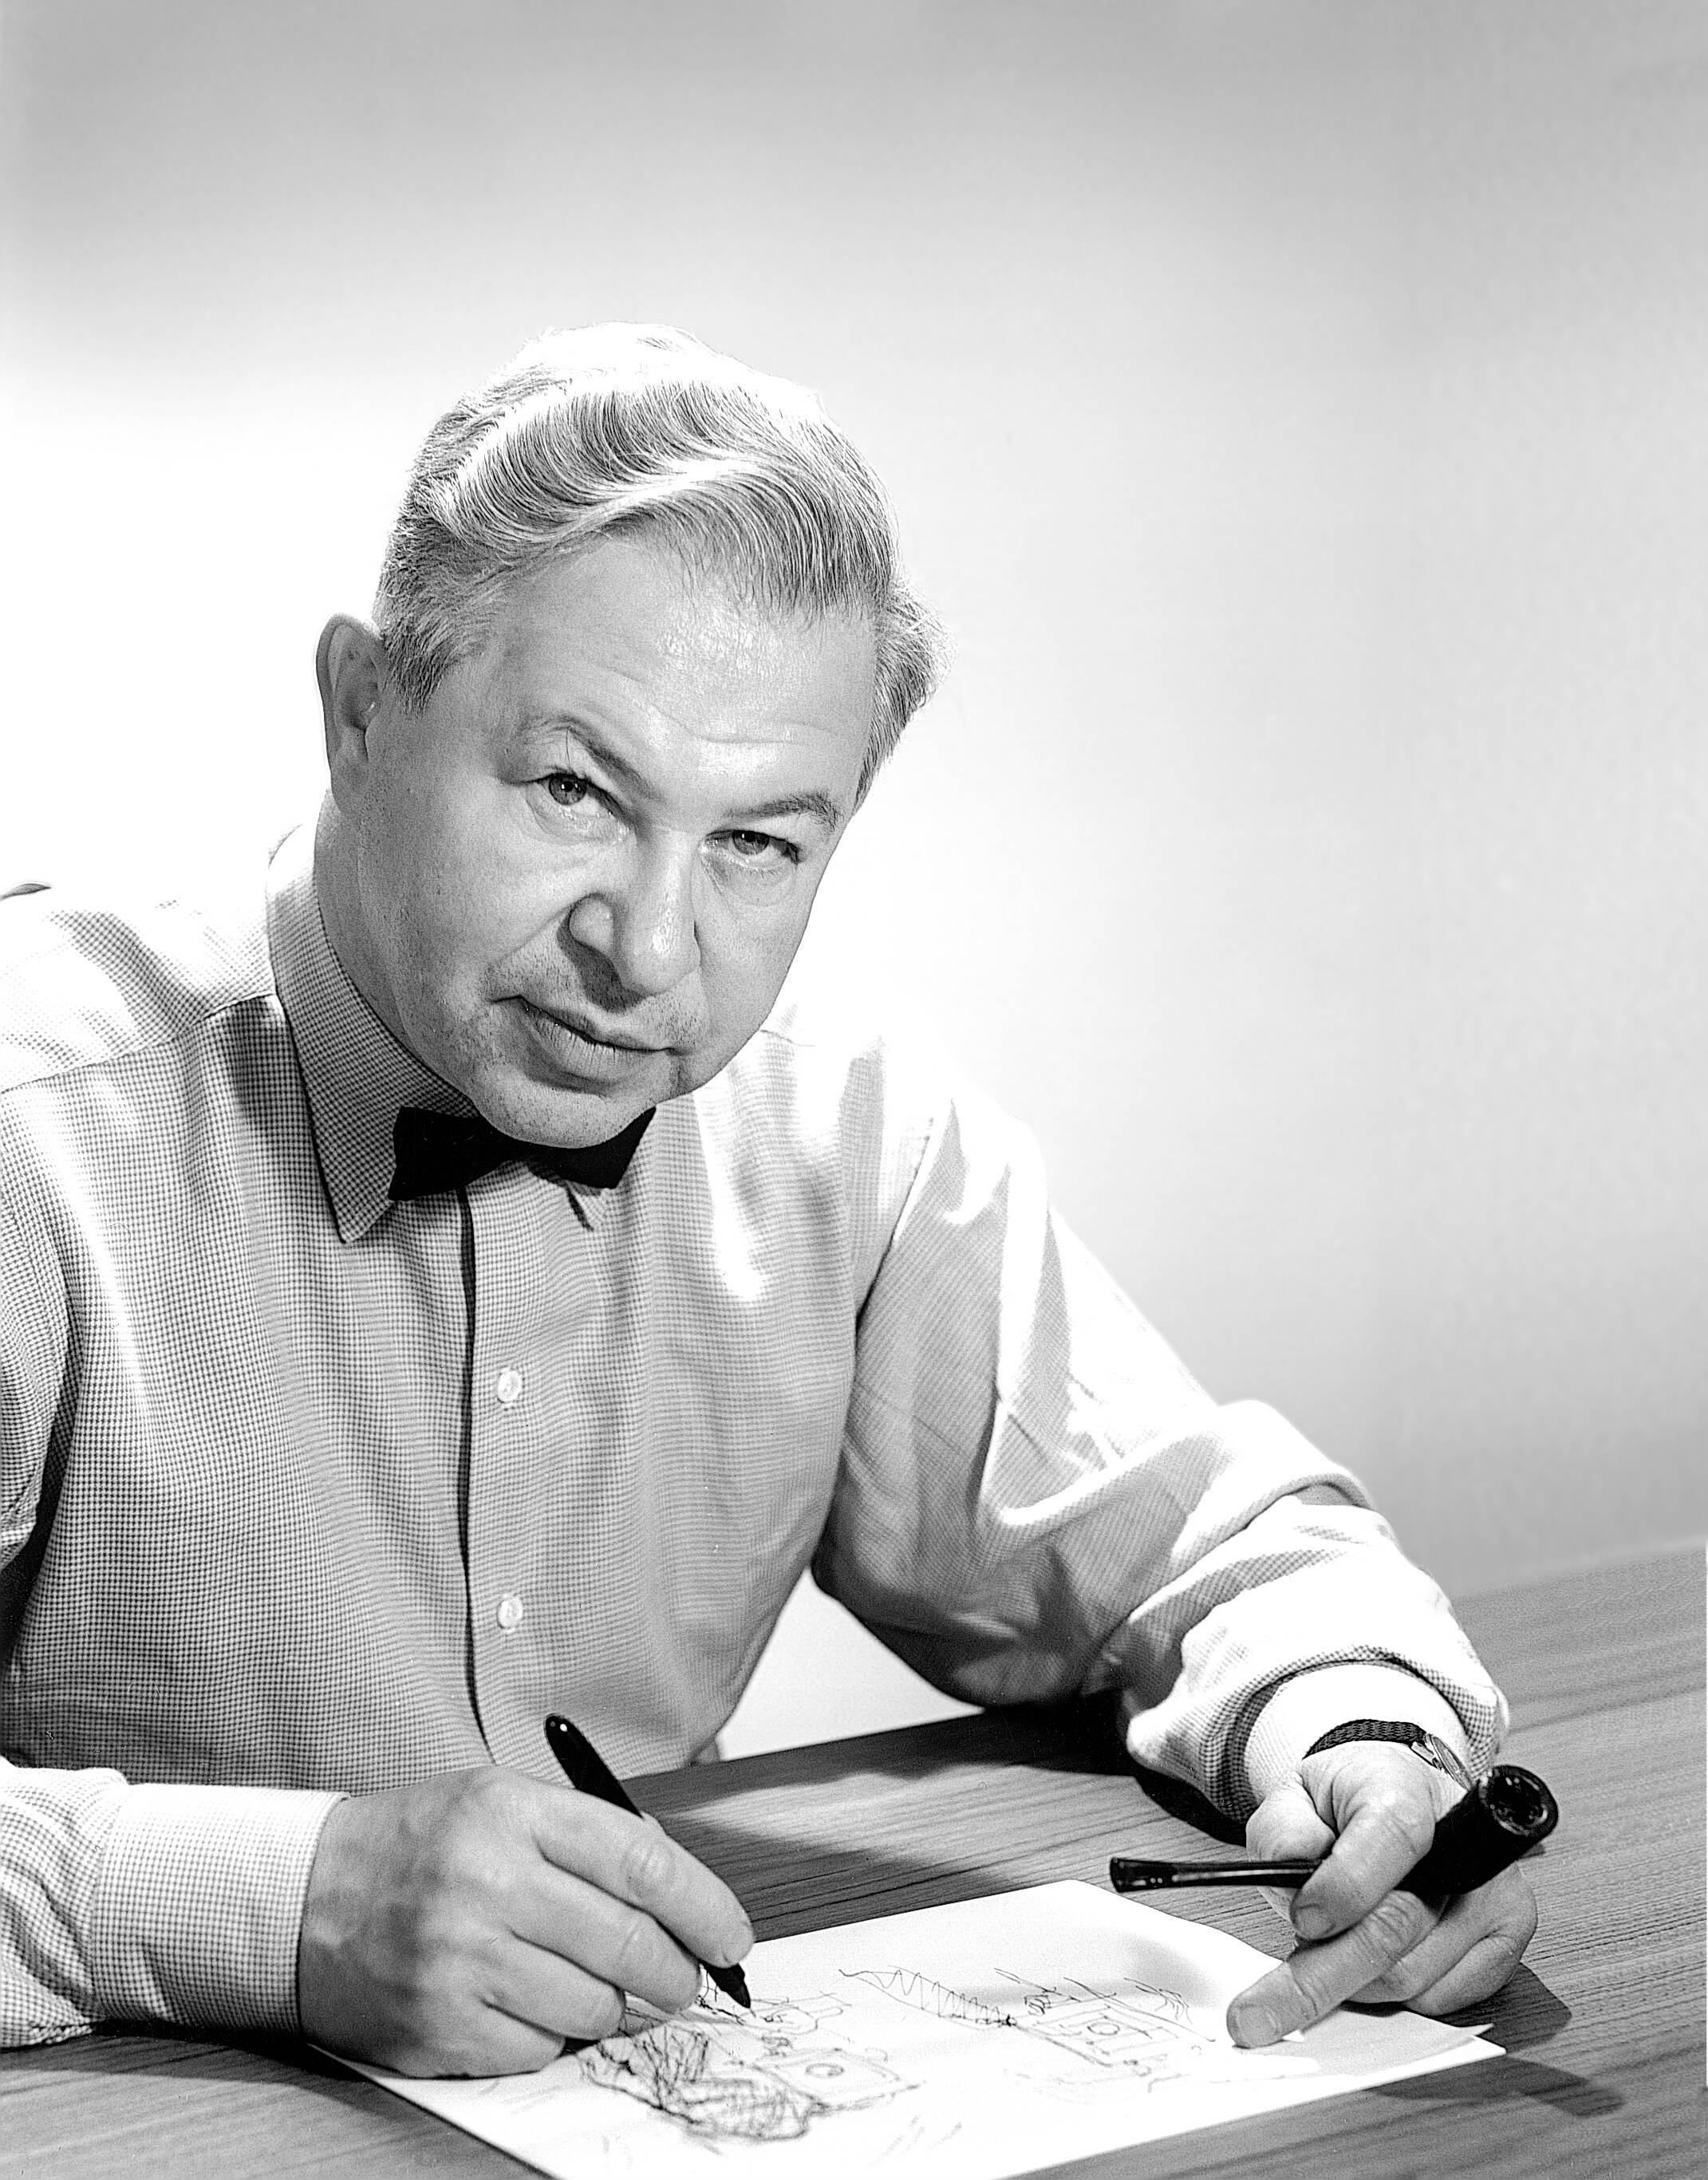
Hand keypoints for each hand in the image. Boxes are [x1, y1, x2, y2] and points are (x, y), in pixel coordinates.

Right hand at [297, 1765, 753, 2075]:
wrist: (305, 1895)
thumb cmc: (421, 1845)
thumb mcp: (503, 1803)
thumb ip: (591, 1838)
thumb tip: (685, 1900)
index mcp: (512, 1810)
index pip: (643, 1860)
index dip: (705, 1906)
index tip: (733, 1939)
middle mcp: (488, 1879)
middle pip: (629, 1943)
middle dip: (677, 1974)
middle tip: (684, 1982)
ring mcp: (460, 1957)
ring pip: (593, 2006)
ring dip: (612, 2006)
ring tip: (587, 1983)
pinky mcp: (439, 2024)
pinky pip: (539, 2047)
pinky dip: (551, 2033)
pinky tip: (525, 2002)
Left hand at [1225, 1742, 1536, 2046]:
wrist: (1399, 1797)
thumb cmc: (1347, 1803)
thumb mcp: (1295, 1797)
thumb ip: (1283, 1831)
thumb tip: (1292, 1870)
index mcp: (1407, 1791)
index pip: (1390, 1840)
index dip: (1344, 1888)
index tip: (1304, 1919)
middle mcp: (1466, 1842)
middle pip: (1396, 1929)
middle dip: (1322, 1973)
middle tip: (1261, 2011)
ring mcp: (1496, 1892)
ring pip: (1412, 1977)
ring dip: (1354, 1983)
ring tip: (1327, 1954)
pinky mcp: (1510, 1935)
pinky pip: (1443, 1998)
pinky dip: (1395, 1997)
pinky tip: (1370, 1968)